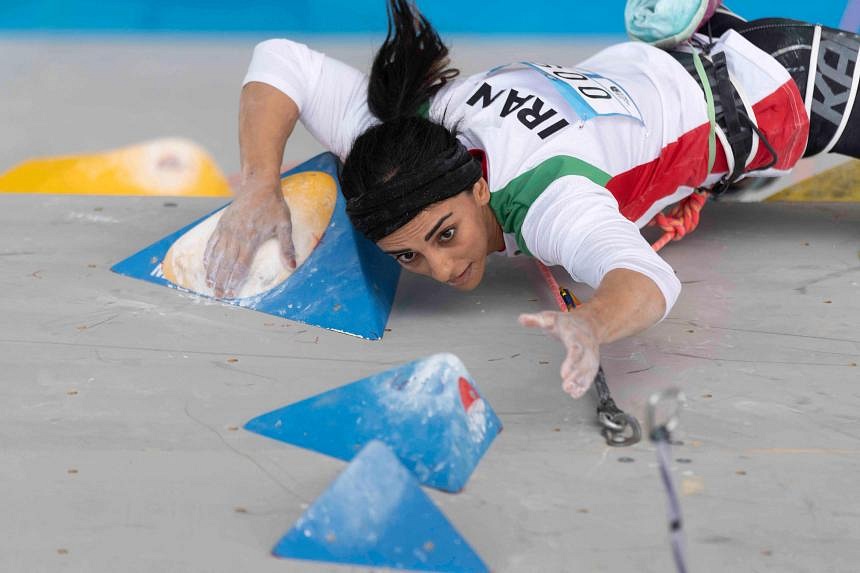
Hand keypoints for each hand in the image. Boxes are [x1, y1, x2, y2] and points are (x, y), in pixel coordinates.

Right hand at [204, 179, 295, 297]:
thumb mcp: (285, 225)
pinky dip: (208, 254)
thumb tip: (292, 266)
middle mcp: (236, 235)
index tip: (231, 292)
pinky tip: (206, 264)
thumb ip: (287, 247)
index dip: (235, 280)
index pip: (241, 264)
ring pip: (217, 254)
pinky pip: (212, 242)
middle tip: (217, 295)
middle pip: (226, 263)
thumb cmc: (274, 205)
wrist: (259, 185)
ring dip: (212, 270)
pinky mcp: (222, 223)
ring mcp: (227, 229)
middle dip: (221, 280)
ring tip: (209, 284)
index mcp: (251, 238)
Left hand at [518, 310, 600, 398]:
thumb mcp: (550, 317)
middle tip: (567, 386)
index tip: (564, 373)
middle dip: (576, 376)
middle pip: (584, 363)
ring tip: (571, 392)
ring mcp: (590, 356)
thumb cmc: (568, 323)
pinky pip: (589, 375)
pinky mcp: (590, 363)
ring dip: (581, 383)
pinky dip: (584, 385)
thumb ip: (536, 320)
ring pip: (588, 371)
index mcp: (576, 335)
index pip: (575, 349)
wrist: (590, 323)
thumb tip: (521, 319)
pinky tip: (575, 394)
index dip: (571, 362)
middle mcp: (586, 347)